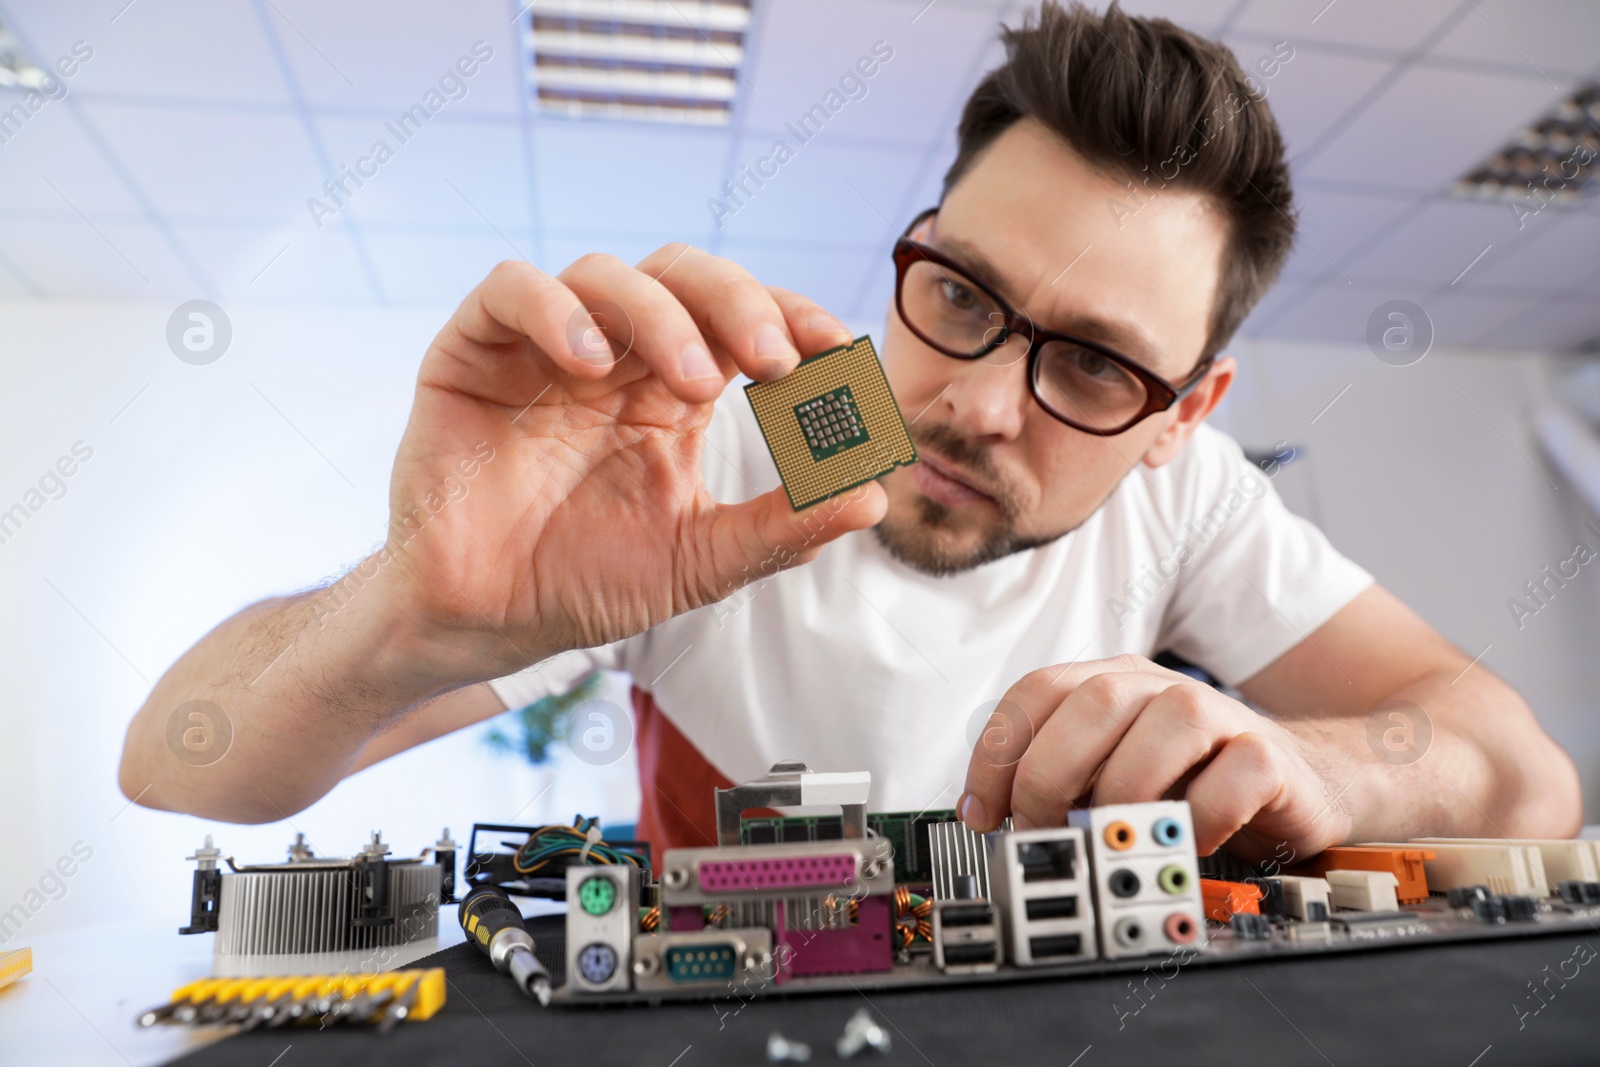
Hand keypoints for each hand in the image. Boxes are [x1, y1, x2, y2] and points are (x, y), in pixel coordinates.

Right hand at [376, 248, 886, 681]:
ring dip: (662, 315)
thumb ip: (780, 527)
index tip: (839, 351)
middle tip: (777, 361)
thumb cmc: (586, 582)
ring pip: (607, 273)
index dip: (792, 318)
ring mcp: (542, 347)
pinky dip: (557, 310)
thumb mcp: (699, 560)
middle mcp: (616, 354)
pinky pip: (510, 289)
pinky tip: (592, 362)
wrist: (485, 624)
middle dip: (740, 304)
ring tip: (692, 385)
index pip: (741, 321)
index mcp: (671, 391)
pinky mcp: (472, 351)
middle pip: (684, 275)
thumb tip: (874, 495)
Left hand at [957, 655, 1353, 859]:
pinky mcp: (1267, 756)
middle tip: (1042, 830)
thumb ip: (1064, 783)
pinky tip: (1184, 842)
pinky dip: (1201, 817)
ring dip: (1124, 791)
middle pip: (1090, 702)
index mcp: (1110, 684)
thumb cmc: (1193, 782)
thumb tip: (1000, 824)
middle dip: (1049, 773)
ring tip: (1111, 837)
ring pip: (1163, 726)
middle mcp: (1158, 689)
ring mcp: (1217, 716)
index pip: (1036, 692)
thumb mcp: (1115, 774)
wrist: (1300, 782)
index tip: (981, 814)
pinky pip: (1232, 776)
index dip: (997, 753)